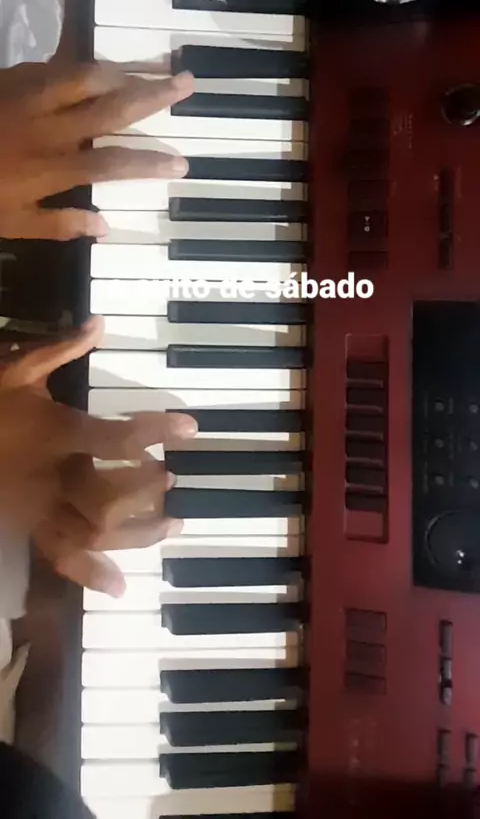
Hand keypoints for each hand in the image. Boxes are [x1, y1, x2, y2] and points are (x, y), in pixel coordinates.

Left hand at [0, 61, 192, 240]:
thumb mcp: (11, 224)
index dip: (149, 162)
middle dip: (152, 95)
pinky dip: (80, 67)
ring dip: (121, 70)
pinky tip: (93, 67)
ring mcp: (28, 96)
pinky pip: (54, 66)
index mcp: (51, 167)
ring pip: (86, 74)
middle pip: (111, 107)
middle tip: (185, 82)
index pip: (113, 163)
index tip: (181, 163)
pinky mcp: (11, 78)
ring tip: (148, 67)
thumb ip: (58, 223)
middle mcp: (49, 127)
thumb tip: (104, 225)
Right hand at [0, 318, 195, 594]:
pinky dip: (90, 575)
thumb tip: (100, 322)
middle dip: (144, 489)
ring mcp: (37, 509)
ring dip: (136, 534)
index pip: (114, 436)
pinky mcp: (27, 530)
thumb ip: (60, 348)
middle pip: (108, 496)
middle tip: (169, 477)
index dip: (156, 431)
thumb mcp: (15, 369)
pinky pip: (60, 559)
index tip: (190, 427)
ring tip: (171, 525)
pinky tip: (118, 585)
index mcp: (53, 433)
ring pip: (92, 534)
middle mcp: (50, 477)